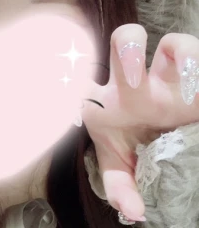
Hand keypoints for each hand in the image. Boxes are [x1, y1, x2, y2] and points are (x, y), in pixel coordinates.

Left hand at [82, 24, 198, 222]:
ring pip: (174, 44)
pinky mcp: (197, 78)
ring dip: (181, 54)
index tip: (68, 74)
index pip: (82, 74)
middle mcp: (137, 81)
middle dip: (128, 49)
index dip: (71, 68)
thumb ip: (120, 185)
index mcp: (109, 98)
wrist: (166, 143)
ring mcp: (169, 76)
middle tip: (134, 79)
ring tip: (188, 82)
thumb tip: (133, 213)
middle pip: (126, 42)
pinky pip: (198, 58)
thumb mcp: (122, 164)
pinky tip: (198, 89)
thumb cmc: (136, 146)